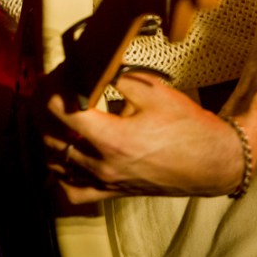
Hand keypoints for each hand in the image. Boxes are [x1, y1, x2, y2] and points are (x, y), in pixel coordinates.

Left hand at [40, 70, 243, 201]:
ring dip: (47, 135)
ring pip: (56, 162)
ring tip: (50, 113)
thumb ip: (114, 77)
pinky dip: (59, 172)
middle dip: (43, 107)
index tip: (54, 73)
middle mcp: (104, 165)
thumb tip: (88, 64)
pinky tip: (58, 156)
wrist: (212, 162)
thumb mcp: (152, 90)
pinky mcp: (111, 192)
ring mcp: (106, 182)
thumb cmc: (187, 126)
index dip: (52, 87)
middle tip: (48, 86)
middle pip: (52, 136)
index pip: (62, 111)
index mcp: (113, 139)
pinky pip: (72, 190)